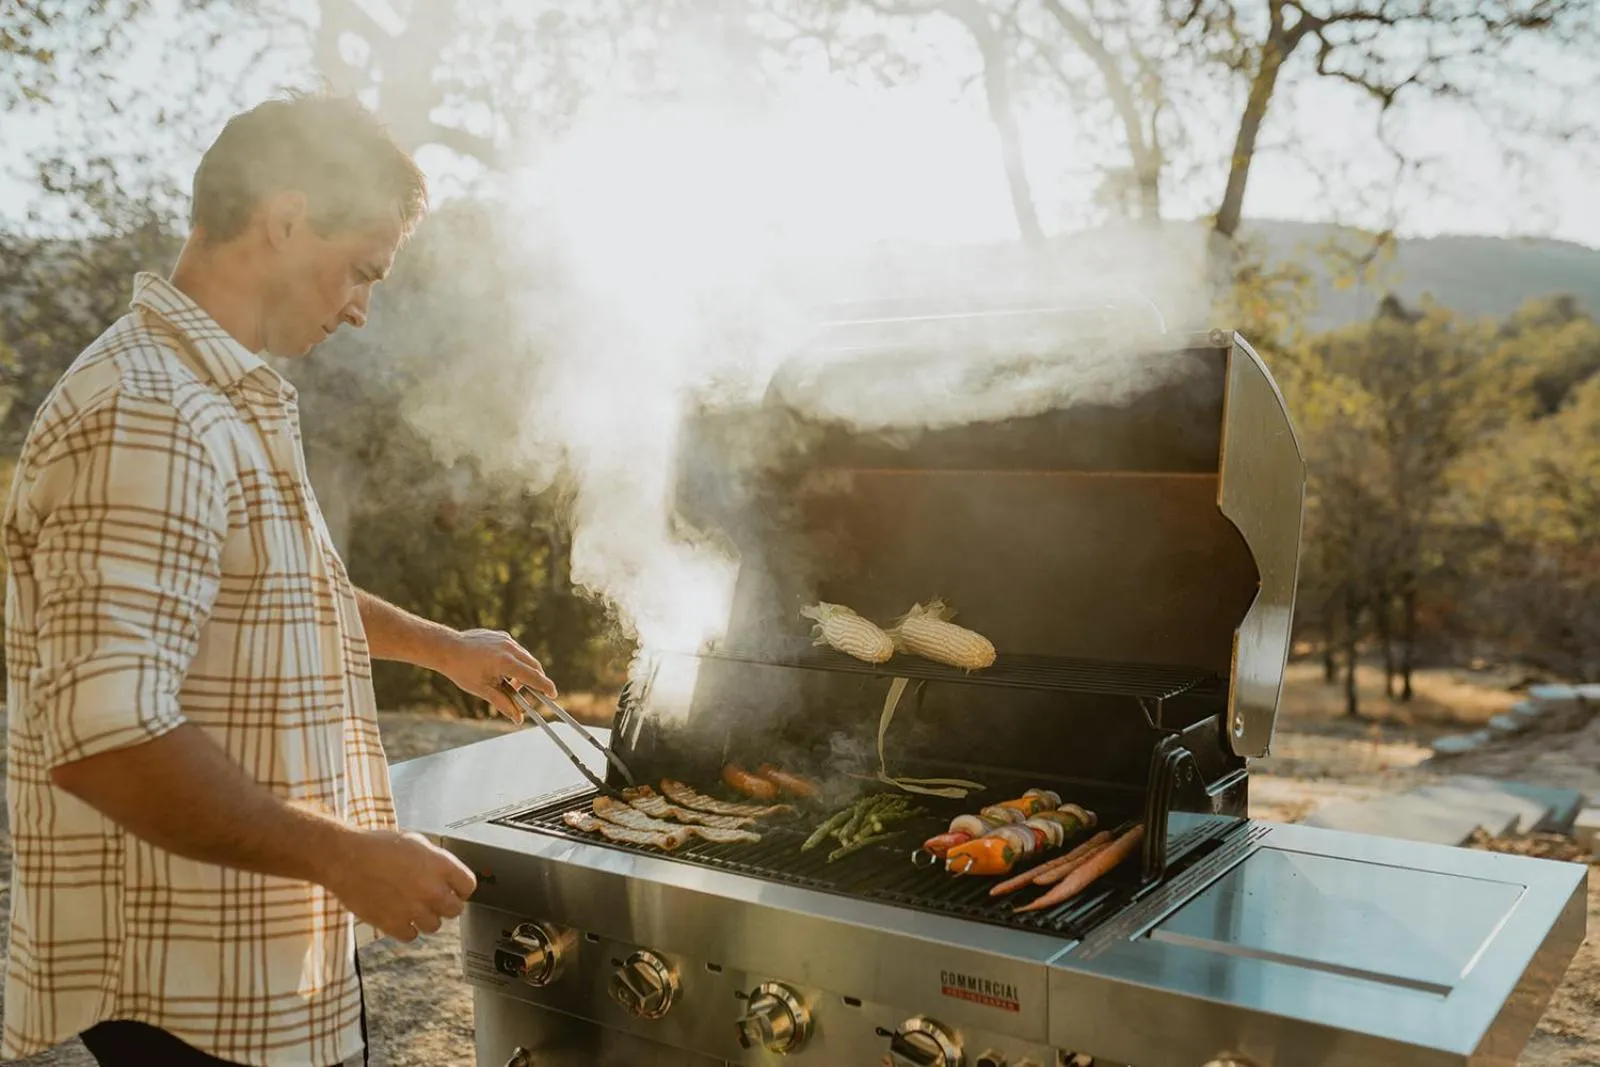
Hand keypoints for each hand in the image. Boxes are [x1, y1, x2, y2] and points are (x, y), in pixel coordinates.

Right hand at [323, 829, 476, 941]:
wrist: (345, 858)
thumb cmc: (378, 846)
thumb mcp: (416, 842)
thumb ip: (436, 861)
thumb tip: (446, 874)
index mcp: (441, 865)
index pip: (468, 886)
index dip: (460, 888)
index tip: (453, 889)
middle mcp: (432, 889)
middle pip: (455, 910)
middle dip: (444, 904)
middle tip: (431, 898)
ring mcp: (414, 909)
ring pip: (434, 926)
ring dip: (425, 917)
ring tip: (410, 905)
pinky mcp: (394, 925)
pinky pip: (411, 936)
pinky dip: (405, 928)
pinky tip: (398, 915)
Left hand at [435, 628, 557, 722]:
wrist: (446, 647)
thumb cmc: (461, 670)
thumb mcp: (482, 690)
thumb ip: (503, 703)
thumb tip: (518, 719)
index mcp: (505, 662)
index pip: (532, 676)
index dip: (545, 686)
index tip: (553, 695)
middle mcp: (509, 647)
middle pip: (533, 665)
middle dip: (536, 680)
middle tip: (533, 693)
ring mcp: (505, 639)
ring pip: (525, 657)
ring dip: (524, 670)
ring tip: (510, 684)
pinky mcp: (501, 635)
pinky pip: (515, 649)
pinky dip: (515, 660)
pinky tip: (501, 669)